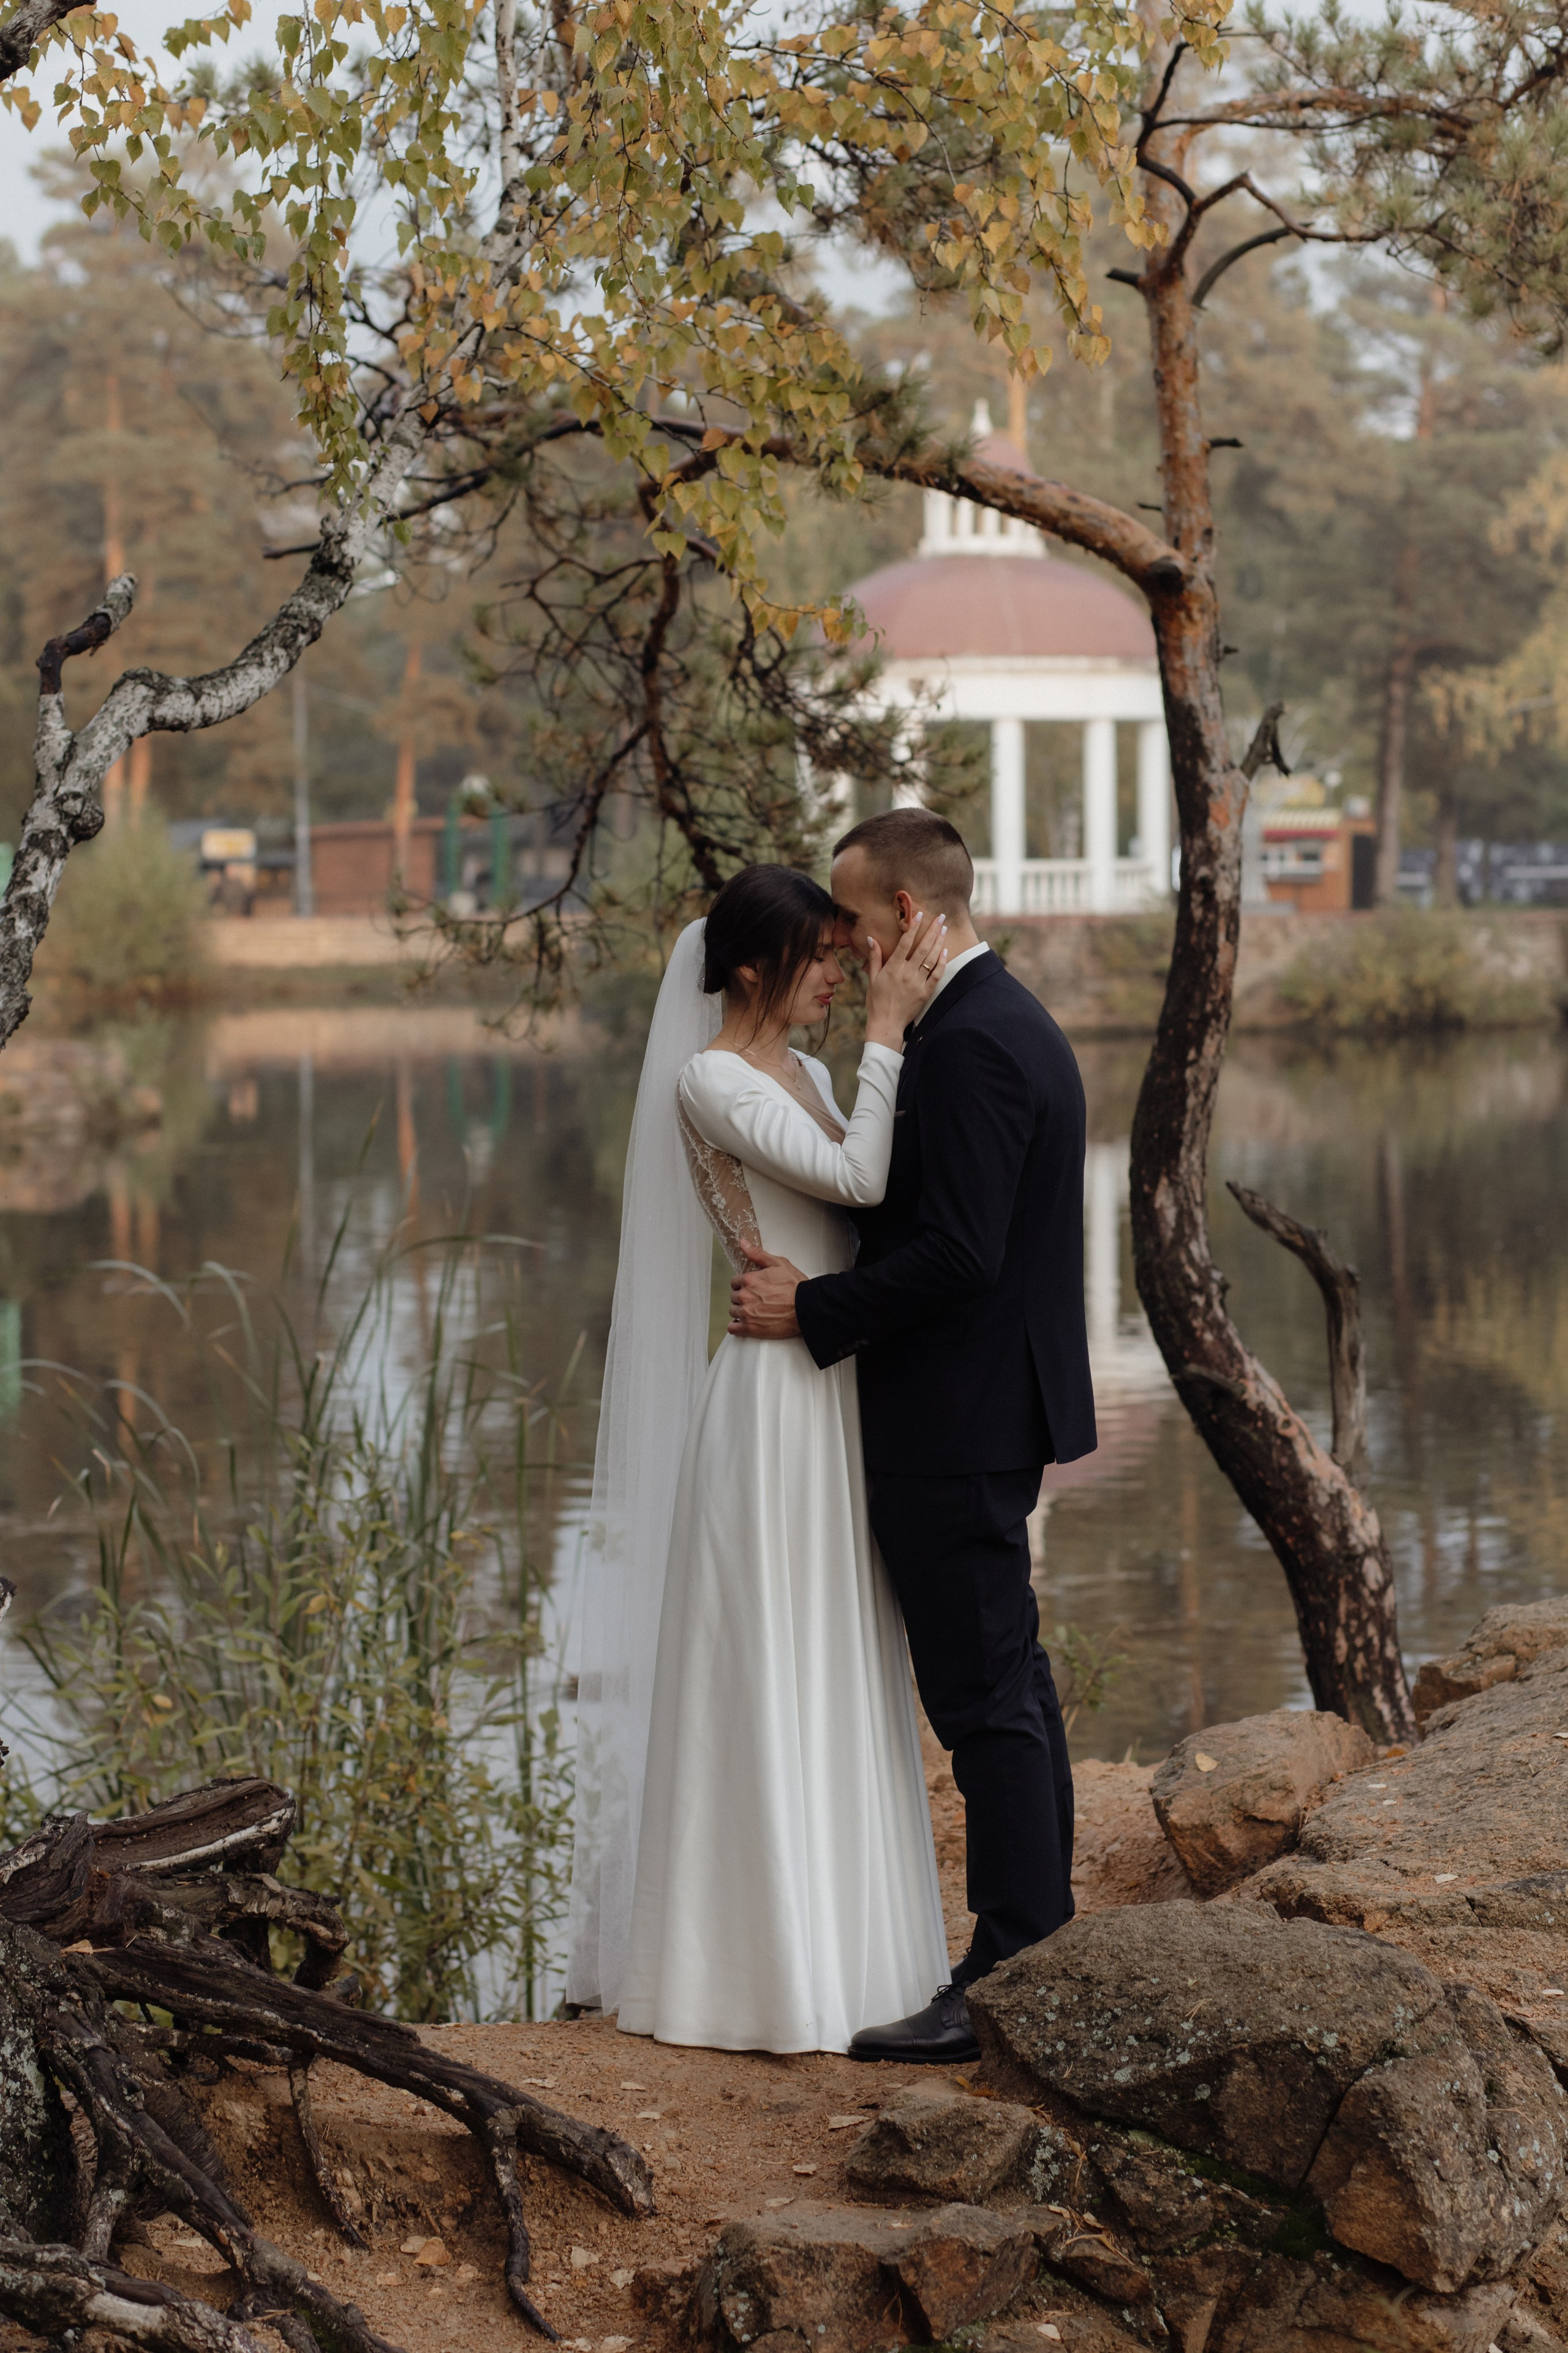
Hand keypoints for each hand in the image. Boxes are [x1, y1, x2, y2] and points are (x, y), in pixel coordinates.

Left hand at [729, 1241, 806, 1338]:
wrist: (807, 1308)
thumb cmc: (795, 1286)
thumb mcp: (779, 1264)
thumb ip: (757, 1254)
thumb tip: (742, 1243)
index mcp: (749, 1280)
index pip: (734, 1282)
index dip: (743, 1285)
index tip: (752, 1289)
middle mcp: (744, 1296)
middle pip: (734, 1297)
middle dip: (742, 1298)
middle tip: (756, 1300)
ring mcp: (746, 1313)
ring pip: (733, 1311)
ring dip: (740, 1311)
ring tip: (753, 1312)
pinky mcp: (750, 1329)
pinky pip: (733, 1328)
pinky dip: (736, 1326)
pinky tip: (743, 1324)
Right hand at [864, 907, 947, 1048]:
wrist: (886, 1024)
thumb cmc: (876, 1001)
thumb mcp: (872, 978)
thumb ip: (875, 957)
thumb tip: (871, 938)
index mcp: (893, 968)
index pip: (905, 943)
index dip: (913, 927)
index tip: (920, 914)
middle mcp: (906, 973)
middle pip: (923, 947)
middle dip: (933, 930)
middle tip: (941, 917)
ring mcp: (917, 983)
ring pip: (932, 958)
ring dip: (939, 942)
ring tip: (944, 929)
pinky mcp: (925, 993)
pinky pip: (936, 974)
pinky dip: (942, 962)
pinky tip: (945, 952)